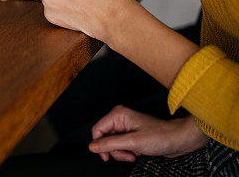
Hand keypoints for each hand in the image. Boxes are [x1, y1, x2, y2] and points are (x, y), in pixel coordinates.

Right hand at [89, 107, 206, 161]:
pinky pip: (120, 146)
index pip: (97, 130)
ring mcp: (125, 127)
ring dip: (122, 153)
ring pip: (112, 144)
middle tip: (128, 155)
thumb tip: (92, 147)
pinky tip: (137, 152)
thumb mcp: (133, 142)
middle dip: (115, 150)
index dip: (99, 145)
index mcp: (118, 114)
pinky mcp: (130, 135)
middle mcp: (120, 119)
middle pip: (105, 138)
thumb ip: (110, 144)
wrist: (179, 140)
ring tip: (134, 154)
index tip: (106, 157)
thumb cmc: (161, 136)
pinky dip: (127, 152)